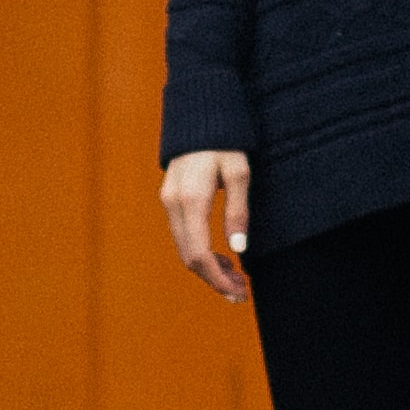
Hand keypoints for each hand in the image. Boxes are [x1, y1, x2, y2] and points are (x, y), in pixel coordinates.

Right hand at [159, 151, 251, 303]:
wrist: (199, 117)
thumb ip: (238, 211)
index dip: (218, 278)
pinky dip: (201, 253)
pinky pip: (182, 236)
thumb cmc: (225, 142)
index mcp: (191, 200)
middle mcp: (174, 204)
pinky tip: (222, 257)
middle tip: (241, 293)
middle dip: (215, 280)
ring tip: (237, 277)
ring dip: (209, 268)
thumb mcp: (239, 173)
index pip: (200, 253)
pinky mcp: (170, 200)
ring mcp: (168, 202)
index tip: (239, 292)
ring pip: (184, 249)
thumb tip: (238, 248)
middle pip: (190, 257)